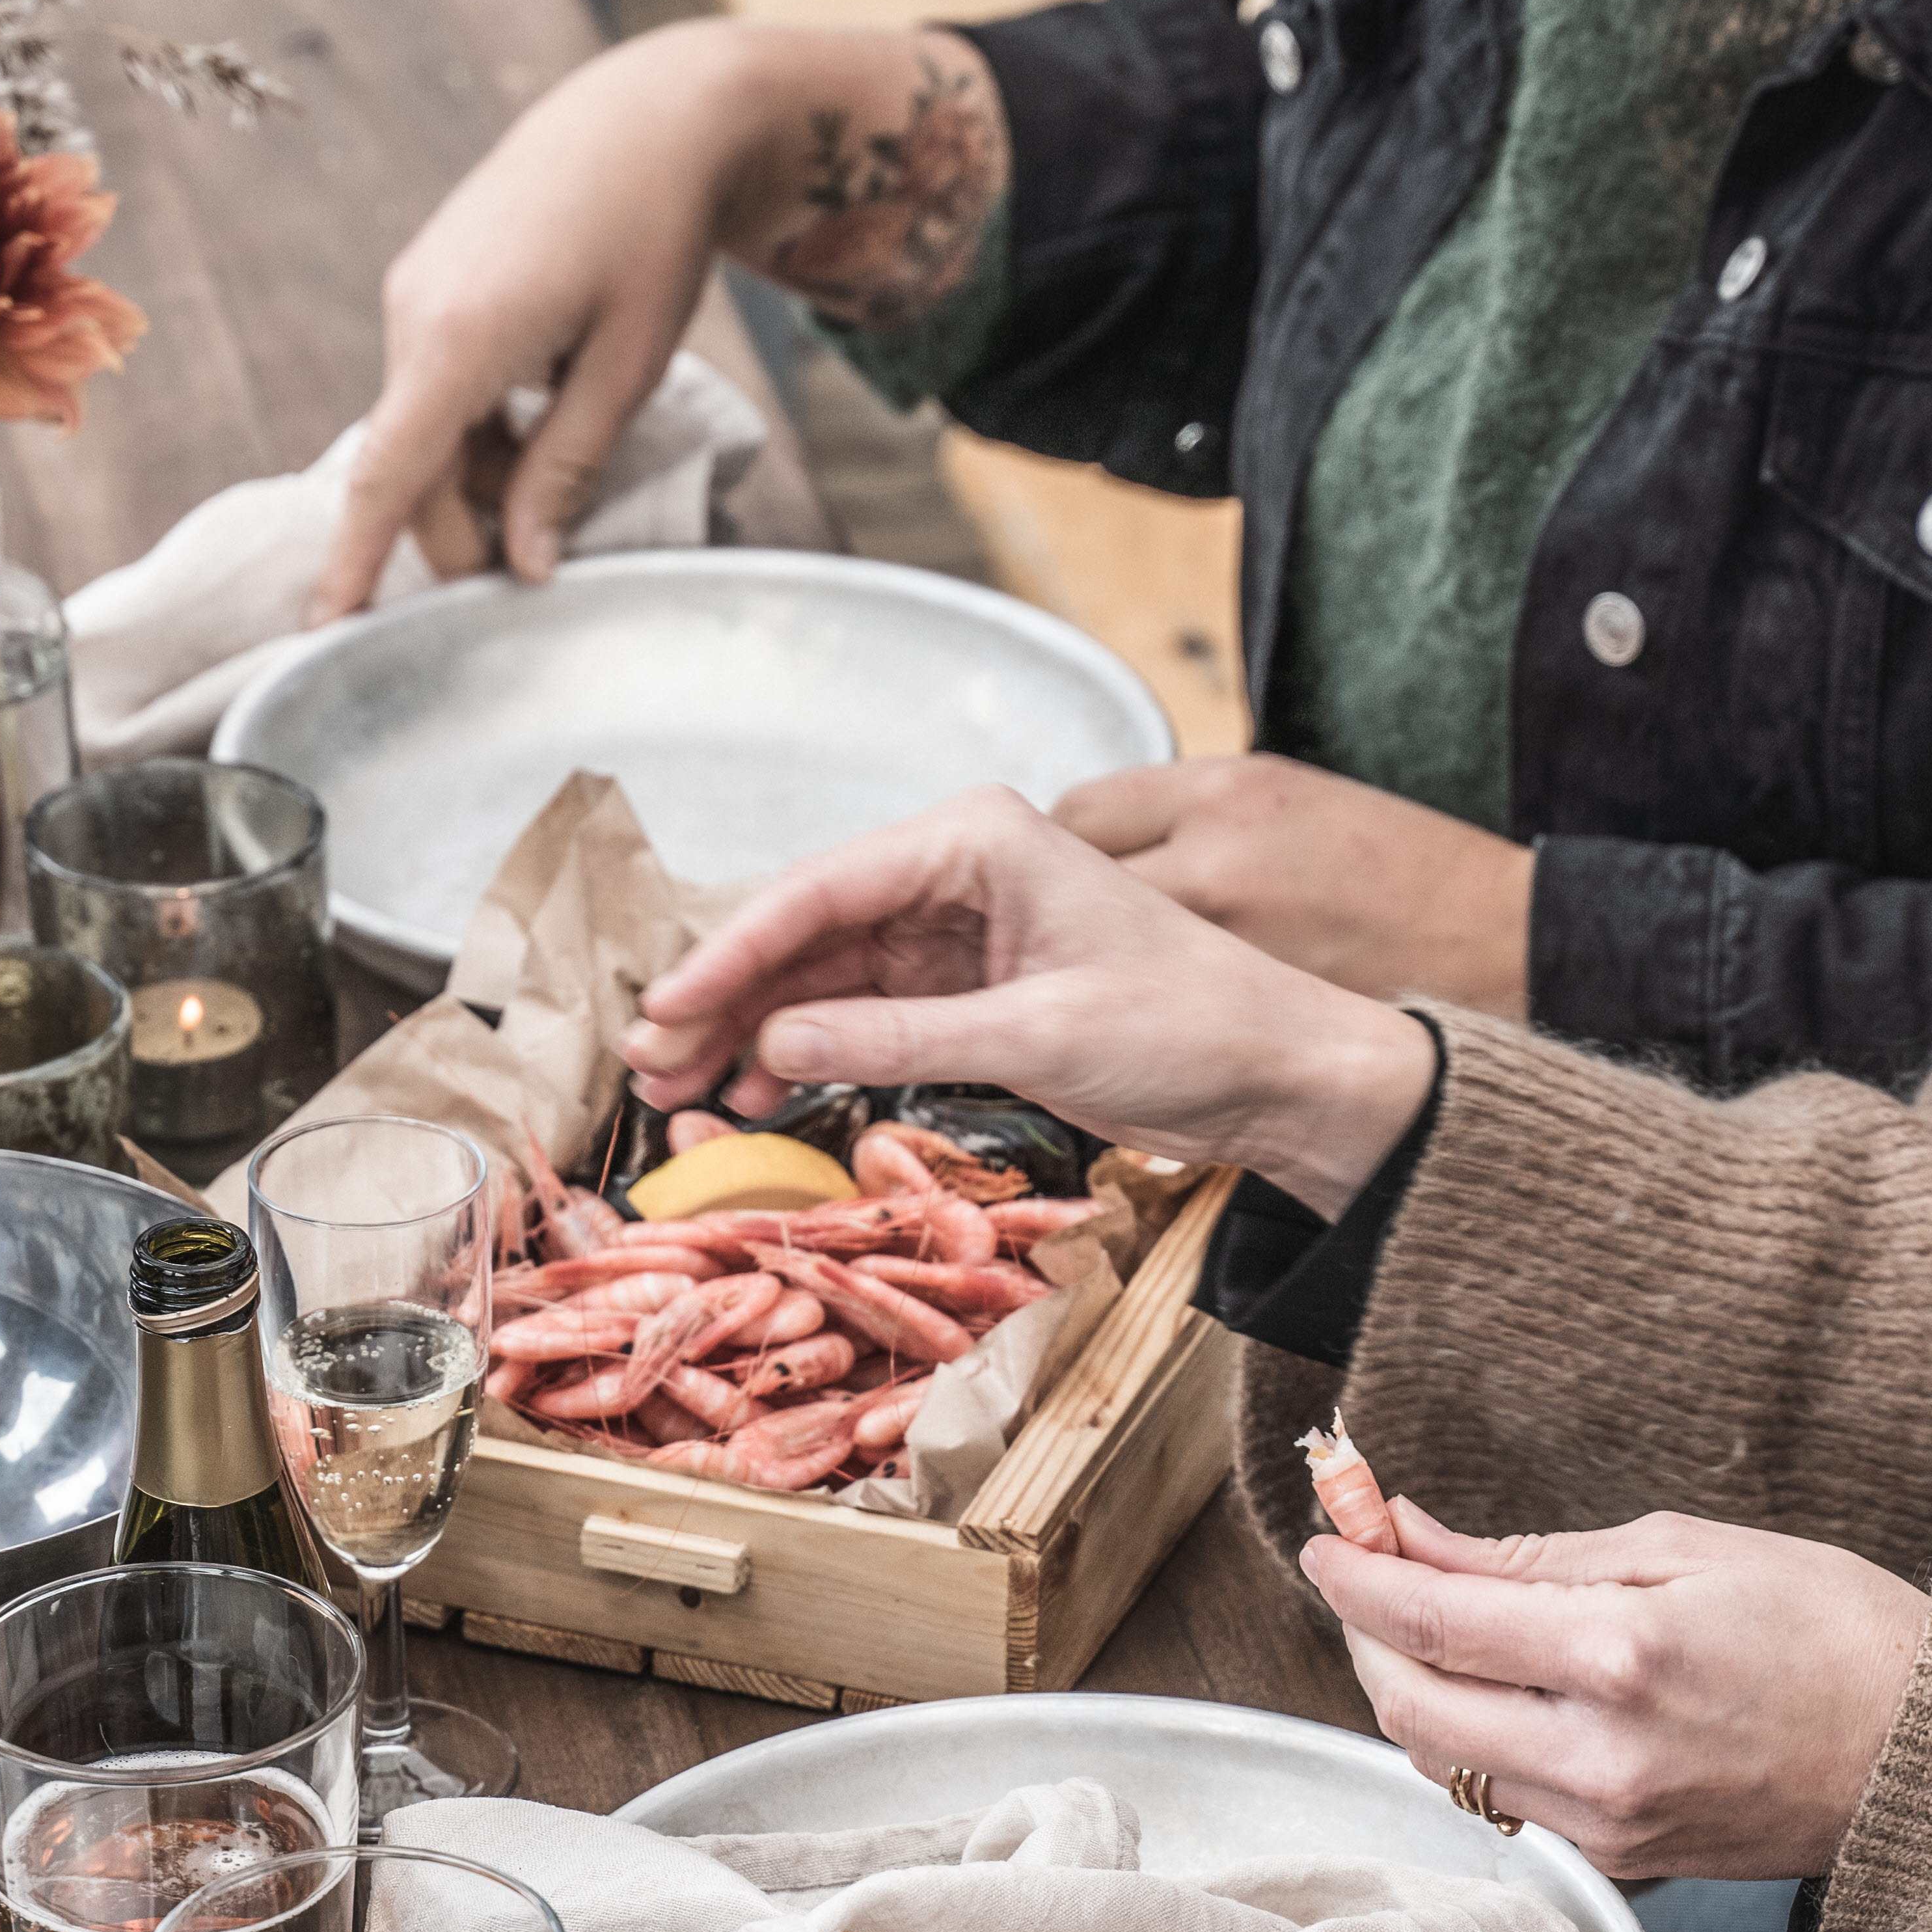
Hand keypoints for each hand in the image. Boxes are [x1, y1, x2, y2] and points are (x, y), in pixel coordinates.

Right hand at [312, 21, 1007, 623]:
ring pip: (428, 426)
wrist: (651, 118)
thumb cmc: (654, 239)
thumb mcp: (626, 370)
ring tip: (569, 448)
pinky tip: (551, 396)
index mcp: (460, 338)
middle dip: (460, 528)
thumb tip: (522, 566)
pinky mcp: (431, 281)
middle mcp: (415, 313)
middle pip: (410, 465)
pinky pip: (439, 381)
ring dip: (480, 469)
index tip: (326, 630)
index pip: (386, 476)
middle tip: (536, 563)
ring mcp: (416, 292)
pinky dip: (481, 419)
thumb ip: (566, 471)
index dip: (355, 561)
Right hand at [622, 787, 1438, 1218]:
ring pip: (824, 973)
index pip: (823, 886)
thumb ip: (900, 1035)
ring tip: (686, 1093)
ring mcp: (958, 928)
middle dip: (727, 996)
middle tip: (653, 1065)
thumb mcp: (1038, 1032)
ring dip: (755, 1030)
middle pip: (809, 928)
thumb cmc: (1192, 1021)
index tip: (667, 1010)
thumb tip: (780, 1039)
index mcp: (979, 838)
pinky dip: (810, 1050)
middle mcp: (958, 868)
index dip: (733, 952)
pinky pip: (863, 1011)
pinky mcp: (966, 986)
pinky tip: (760, 1093)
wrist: (1278, 1070)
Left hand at [1056, 757, 1534, 1011]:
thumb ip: (1192, 811)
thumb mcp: (1292, 796)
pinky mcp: (1235, 1022)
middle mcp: (1210, 865)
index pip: (1078, 811)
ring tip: (1114, 972)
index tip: (1075, 864)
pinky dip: (1135, 1013)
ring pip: (1096, 957)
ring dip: (1089, 961)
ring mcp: (1219, 948)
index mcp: (1225, 795)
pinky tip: (1159, 1013)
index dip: (1069, 842)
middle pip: (1071, 883)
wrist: (1501, 947)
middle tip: (1076, 926)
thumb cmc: (1406, 869)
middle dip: (1063, 904)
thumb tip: (1108, 838)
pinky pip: (1142, 1016)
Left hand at [1308, 1499, 1929, 1880]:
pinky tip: (1492, 1681)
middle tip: (1370, 1568)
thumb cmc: (1828, 1625)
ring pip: (1446, 1761)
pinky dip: (1472, 1734)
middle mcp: (1600, 1754)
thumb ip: (1533, 1555)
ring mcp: (1610, 1821)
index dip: (1358, 1575)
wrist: (1929, 1751)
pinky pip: (1506, 1796)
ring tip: (1426, 1615)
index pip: (1433, 1622)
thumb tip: (1418, 1538)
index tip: (1327, 1535)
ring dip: (1411, 1687)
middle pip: (1412, 1707)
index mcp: (1619, 1655)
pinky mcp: (1626, 1858)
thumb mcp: (1681, 1546)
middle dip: (1368, 1633)